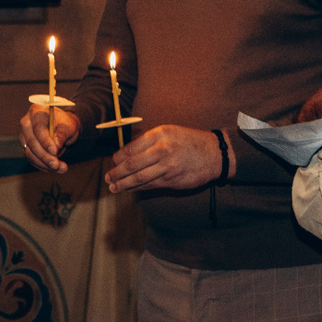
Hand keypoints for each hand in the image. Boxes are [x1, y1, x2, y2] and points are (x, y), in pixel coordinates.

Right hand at [19, 106, 81, 171]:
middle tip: (57, 165)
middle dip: (45, 156)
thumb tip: (55, 148)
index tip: (54, 151)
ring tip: (61, 168)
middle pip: (32, 142)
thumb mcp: (68, 127)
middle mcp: (26, 123)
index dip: (45, 140)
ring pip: (30, 153)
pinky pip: (32, 159)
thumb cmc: (65, 124)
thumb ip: (62, 135)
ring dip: (45, 164)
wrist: (62, 128)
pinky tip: (55, 169)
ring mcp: (23, 136)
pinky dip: (43, 166)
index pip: (38, 128)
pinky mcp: (25, 147)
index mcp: (37, 112)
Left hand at [106, 125, 221, 193]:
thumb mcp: (168, 131)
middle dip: (116, 173)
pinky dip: (137, 188)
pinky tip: (129, 189)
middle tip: (108, 177)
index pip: (132, 148)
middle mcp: (162, 150)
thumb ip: (148, 140)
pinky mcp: (171, 180)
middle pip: (132, 165)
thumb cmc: (188, 141)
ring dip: (123, 184)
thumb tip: (125, 152)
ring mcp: (167, 167)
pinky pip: (149, 185)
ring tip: (113, 187)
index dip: (119, 157)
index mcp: (159, 134)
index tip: (113, 161)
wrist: (214, 153)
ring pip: (138, 178)